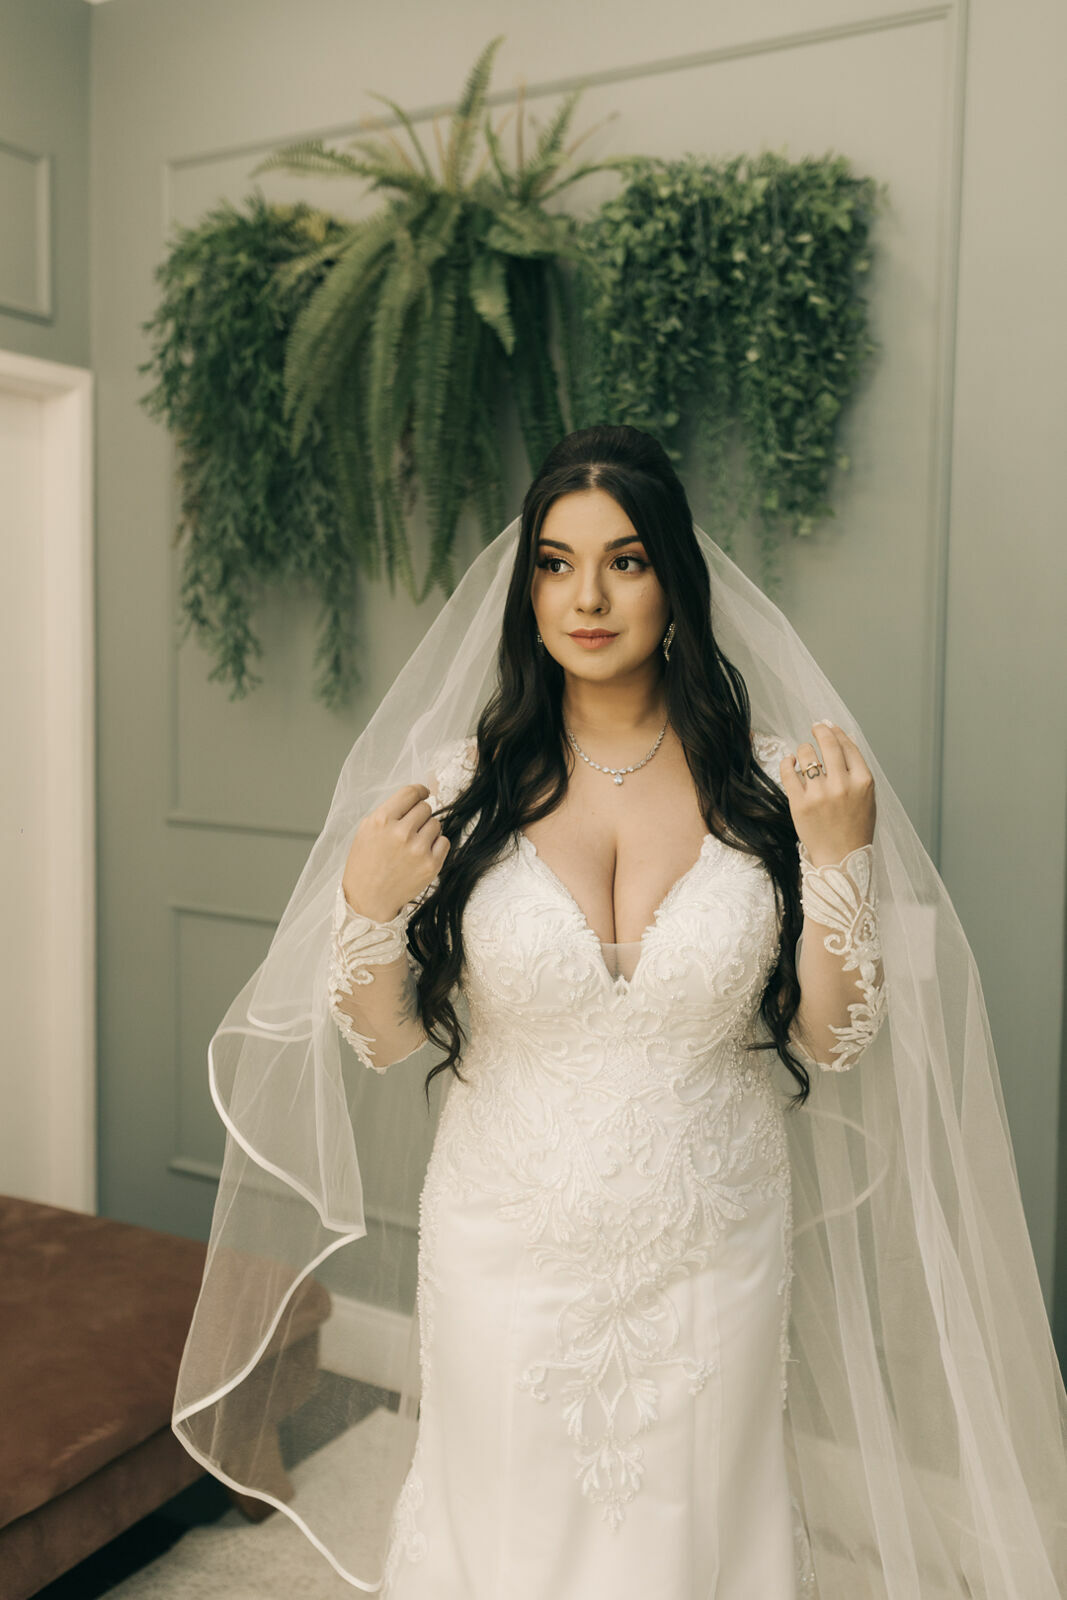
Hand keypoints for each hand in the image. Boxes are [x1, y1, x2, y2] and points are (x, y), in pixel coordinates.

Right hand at [342, 783, 450, 922]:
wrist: (369, 899)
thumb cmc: (366, 862)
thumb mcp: (367, 830)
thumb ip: (391, 811)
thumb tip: (417, 796)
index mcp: (381, 820)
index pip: (411, 793)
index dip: (420, 791)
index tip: (423, 793)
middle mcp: (401, 833)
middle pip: (425, 808)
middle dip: (419, 816)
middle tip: (409, 830)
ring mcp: (418, 849)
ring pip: (436, 824)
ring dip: (427, 831)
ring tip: (412, 845)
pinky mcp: (431, 865)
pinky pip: (444, 841)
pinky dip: (436, 845)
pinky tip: (421, 854)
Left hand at [779, 721, 875, 867]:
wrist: (842, 859)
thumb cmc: (855, 828)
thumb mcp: (867, 798)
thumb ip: (857, 771)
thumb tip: (844, 739)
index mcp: (863, 782)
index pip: (848, 746)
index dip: (837, 732)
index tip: (829, 726)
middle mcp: (842, 785)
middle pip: (828, 744)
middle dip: (820, 730)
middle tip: (815, 727)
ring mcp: (820, 794)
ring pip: (807, 755)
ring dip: (804, 749)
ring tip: (803, 754)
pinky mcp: (800, 803)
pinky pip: (789, 772)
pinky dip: (788, 762)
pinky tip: (790, 761)